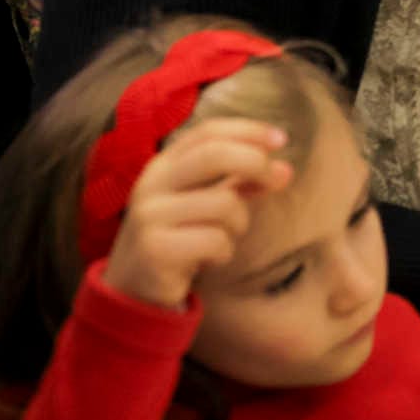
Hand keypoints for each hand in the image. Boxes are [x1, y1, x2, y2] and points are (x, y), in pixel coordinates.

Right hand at [102, 118, 291, 310]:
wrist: (134, 288)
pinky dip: (225, 251)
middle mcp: (152, 184)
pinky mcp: (155, 249)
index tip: (282, 139)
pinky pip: (216, 240)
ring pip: (224, 203)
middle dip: (255, 162)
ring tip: (225, 238)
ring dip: (239, 223)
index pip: (207, 133)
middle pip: (214, 155)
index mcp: (163, 165)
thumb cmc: (180, 237)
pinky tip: (210, 260)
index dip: (248, 131)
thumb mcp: (206, 203)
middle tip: (280, 178)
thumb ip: (240, 182)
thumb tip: (285, 171)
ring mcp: (150, 216)